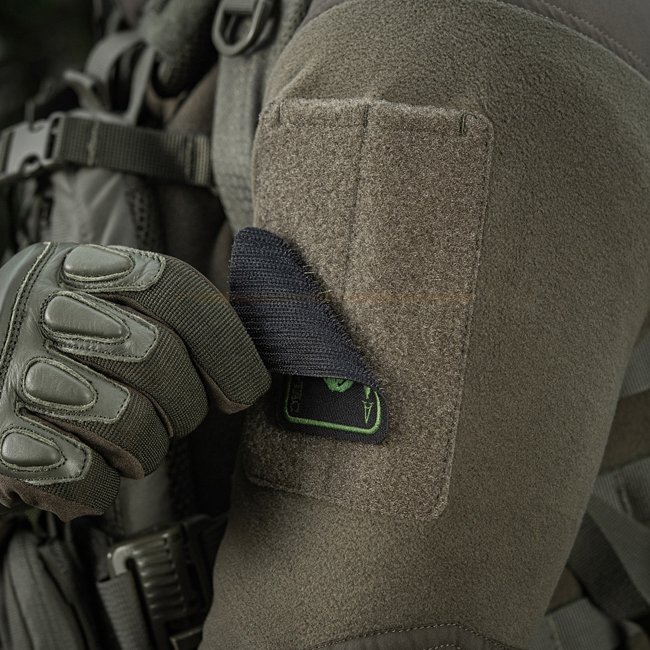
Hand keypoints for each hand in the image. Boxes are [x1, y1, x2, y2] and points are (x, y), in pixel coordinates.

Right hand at [0, 243, 269, 519]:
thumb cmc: (74, 358)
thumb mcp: (115, 314)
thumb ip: (180, 319)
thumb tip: (270, 341)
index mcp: (84, 268)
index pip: (175, 287)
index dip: (226, 344)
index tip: (243, 391)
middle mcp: (42, 305)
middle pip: (157, 356)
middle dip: (185, 407)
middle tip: (171, 419)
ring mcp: (12, 368)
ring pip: (129, 421)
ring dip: (143, 450)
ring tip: (123, 444)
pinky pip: (81, 475)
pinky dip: (98, 486)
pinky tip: (82, 465)